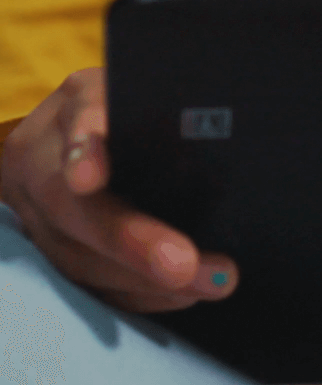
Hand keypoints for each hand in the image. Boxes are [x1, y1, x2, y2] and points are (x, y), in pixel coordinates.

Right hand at [0, 68, 238, 311]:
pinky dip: (140, 294)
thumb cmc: (149, 106)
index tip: (88, 177)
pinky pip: (87, 284)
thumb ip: (178, 105)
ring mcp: (38, 210)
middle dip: (130, 242)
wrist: (94, 131)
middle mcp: (43, 157)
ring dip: (145, 280)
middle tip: (184, 264)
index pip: (80, 118)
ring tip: (210, 282)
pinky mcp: (50, 249)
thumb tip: (219, 134)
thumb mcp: (159, 90)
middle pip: (75, 208)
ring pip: (78, 258)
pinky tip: (184, 294)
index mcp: (77, 101)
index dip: (84, 149)